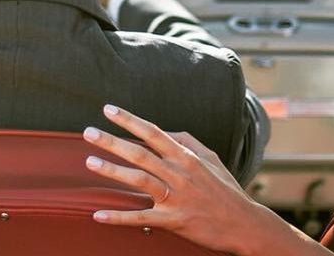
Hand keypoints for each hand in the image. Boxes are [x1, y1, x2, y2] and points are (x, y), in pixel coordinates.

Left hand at [84, 104, 265, 254]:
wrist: (244, 224)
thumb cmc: (226, 189)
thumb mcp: (211, 159)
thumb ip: (187, 142)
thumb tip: (163, 131)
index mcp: (187, 156)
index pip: (154, 132)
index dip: (130, 120)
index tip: (109, 109)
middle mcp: (180, 174)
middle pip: (141, 153)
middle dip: (112, 141)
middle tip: (88, 132)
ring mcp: (176, 198)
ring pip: (139, 181)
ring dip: (113, 171)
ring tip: (90, 162)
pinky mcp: (174, 221)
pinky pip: (141, 218)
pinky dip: (119, 217)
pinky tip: (99, 214)